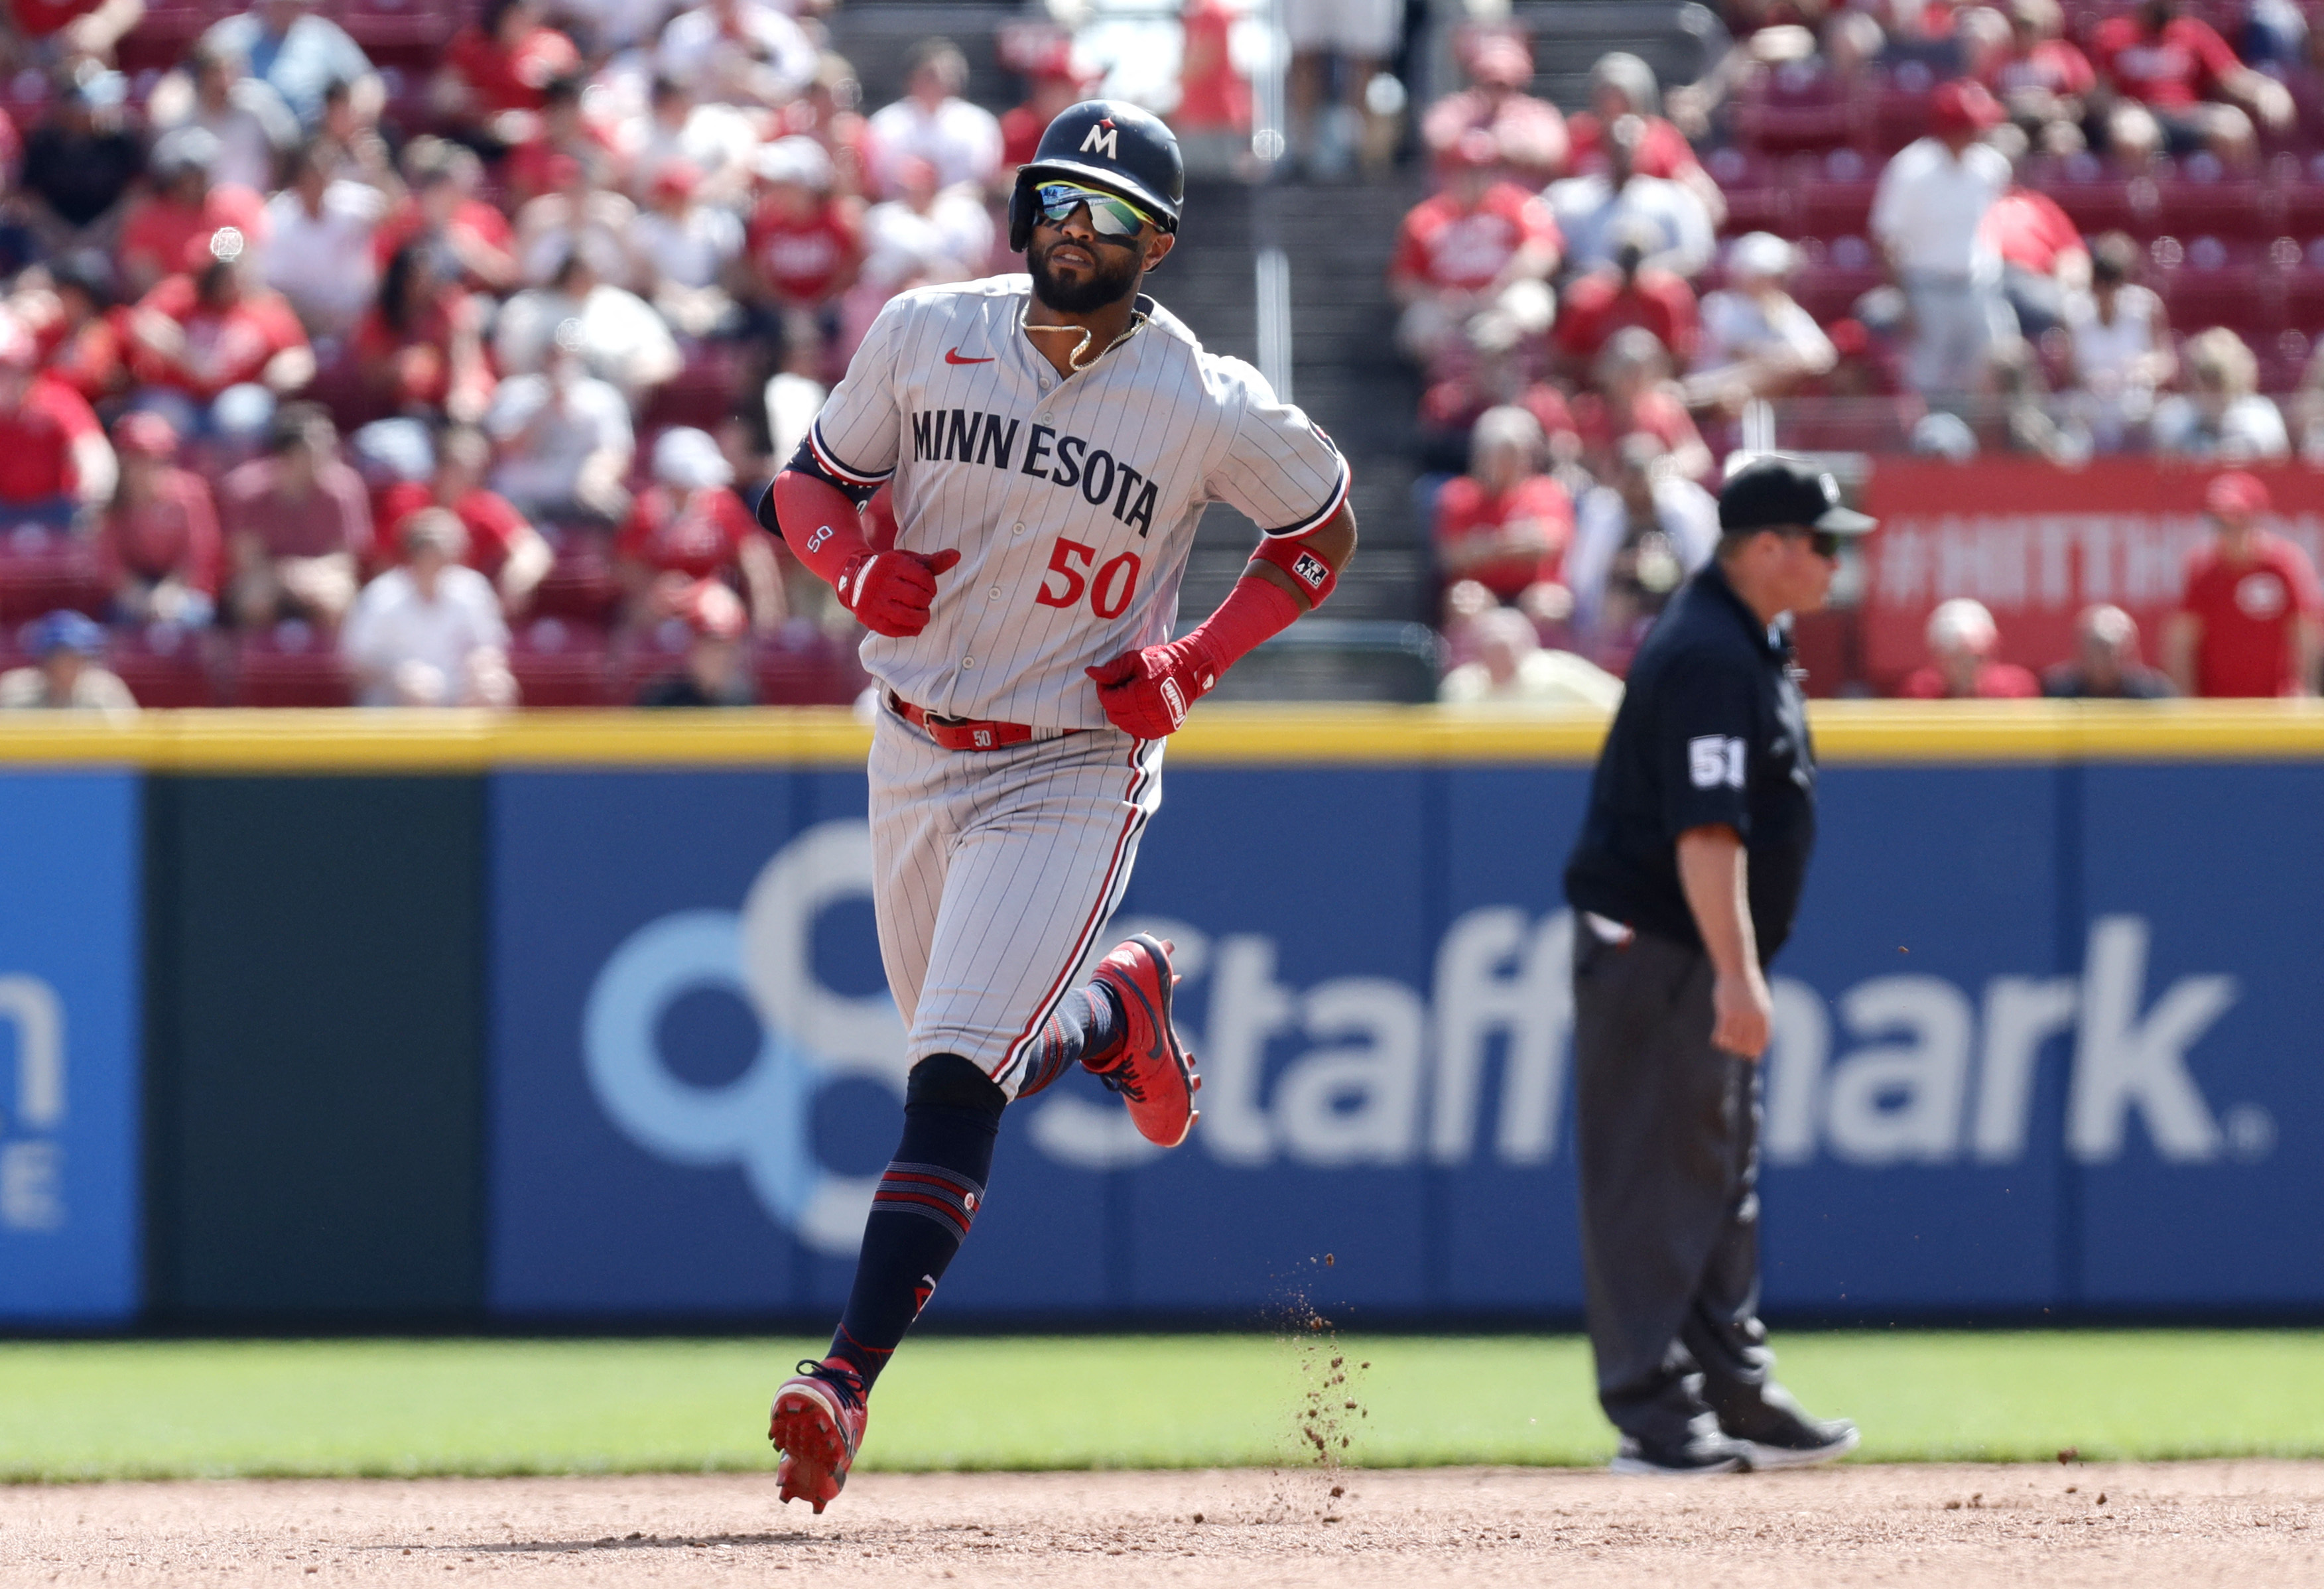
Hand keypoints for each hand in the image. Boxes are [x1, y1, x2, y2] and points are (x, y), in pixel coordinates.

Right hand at [836, 548, 959, 636]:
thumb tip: (957, 555)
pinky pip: (896, 630)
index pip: (924, 578)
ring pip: (907, 616)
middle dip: (926, 601)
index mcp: (892, 563)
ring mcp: (874, 602)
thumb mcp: (909, 561)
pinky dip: (910, 629)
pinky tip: (913, 624)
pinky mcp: (870, 619)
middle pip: (917, 598)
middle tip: (923, 601)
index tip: (928, 589)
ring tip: (922, 615)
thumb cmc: (891, 571)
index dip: (932, 586)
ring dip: (921, 618)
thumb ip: (934, 561)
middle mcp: (881, 581)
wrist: (855, 579)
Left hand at [1085, 634, 1221, 737]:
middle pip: (1114, 714)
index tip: (1110, 681)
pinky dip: (1135, 722)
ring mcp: (1156, 724)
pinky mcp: (1163, 730)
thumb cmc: (1160, 662)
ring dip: (1122, 713)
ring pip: (1125, 725)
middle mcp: (1147, 713)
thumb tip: (1089, 673)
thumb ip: (1112, 669)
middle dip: (1113, 702)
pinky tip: (1140, 708)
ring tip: (1131, 698)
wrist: (1190, 672)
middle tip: (1121, 688)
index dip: (1104, 690)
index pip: (1107, 700)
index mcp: (1138, 695)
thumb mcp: (1134, 660)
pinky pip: (1139, 731)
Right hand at [1710, 965, 1773, 1060]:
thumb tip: (1760, 1032)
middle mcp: (1754, 1018)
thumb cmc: (1749, 986)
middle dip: (1741, 1050)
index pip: (1762, 1042)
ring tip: (1725, 1043)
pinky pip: (1722, 1033)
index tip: (1752, 1057)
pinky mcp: (1727, 1013)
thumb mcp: (1761, 1002)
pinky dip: (1718, 1039)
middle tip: (1735, 1049)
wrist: (1738, 970)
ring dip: (1729, 1045)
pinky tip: (1716, 1039)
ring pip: (1734, 1041)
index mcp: (1765, 1016)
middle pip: (1748, 1044)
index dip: (1757, 1051)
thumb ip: (1761, 1019)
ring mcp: (1741, 1016)